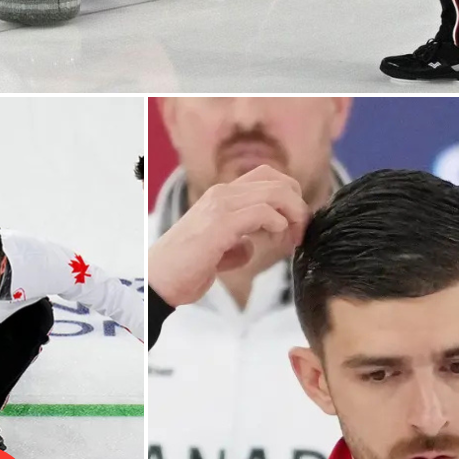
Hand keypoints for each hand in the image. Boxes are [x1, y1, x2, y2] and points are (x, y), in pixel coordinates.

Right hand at [148, 165, 310, 307]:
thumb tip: (250, 245)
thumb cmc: (185, 268)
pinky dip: (279, 225)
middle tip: (299, 232)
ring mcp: (220, 206)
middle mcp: (221, 194)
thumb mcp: (217, 248)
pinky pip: (263, 212)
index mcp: (220, 196)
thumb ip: (236, 240)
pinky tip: (276, 241)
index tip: (294, 224)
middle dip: (298, 204)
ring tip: (292, 239)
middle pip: (277, 180)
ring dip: (294, 215)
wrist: (159, 281)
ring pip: (275, 192)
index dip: (290, 196)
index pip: (267, 177)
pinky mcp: (220, 224)